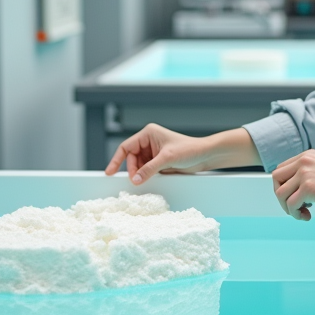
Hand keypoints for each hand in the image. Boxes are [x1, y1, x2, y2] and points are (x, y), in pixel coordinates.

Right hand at [105, 125, 259, 183]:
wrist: (205, 155)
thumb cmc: (189, 150)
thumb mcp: (167, 159)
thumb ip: (149, 169)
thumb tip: (135, 180)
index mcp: (148, 133)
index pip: (126, 147)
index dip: (116, 160)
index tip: (110, 172)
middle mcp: (149, 141)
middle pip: (131, 158)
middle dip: (133, 170)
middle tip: (136, 181)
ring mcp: (153, 152)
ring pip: (138, 165)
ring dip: (139, 174)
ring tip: (144, 180)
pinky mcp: (158, 161)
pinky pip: (146, 170)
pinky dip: (145, 176)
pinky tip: (149, 180)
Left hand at [271, 150, 314, 220]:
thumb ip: (308, 172)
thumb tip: (294, 188)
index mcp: (306, 156)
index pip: (281, 169)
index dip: (284, 185)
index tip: (293, 195)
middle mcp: (303, 161)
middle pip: (276, 179)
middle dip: (281, 195)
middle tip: (294, 205)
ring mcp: (305, 174)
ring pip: (280, 193)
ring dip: (288, 208)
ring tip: (302, 212)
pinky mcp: (309, 188)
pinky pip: (291, 205)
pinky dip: (296, 214)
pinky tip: (307, 216)